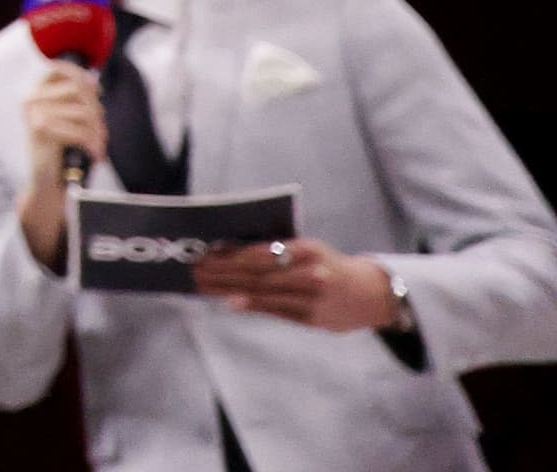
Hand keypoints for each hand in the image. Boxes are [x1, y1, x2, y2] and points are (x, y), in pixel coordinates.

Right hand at [22, 61, 109, 172]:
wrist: (46, 183)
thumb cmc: (61, 152)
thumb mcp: (66, 121)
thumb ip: (75, 100)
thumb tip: (93, 81)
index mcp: (35, 94)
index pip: (59, 69)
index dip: (81, 76)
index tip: (96, 91)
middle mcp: (31, 100)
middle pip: (79, 90)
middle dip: (97, 112)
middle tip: (101, 133)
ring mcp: (34, 114)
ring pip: (84, 112)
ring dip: (98, 132)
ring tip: (98, 146)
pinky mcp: (42, 131)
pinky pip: (80, 131)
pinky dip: (93, 145)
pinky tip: (95, 155)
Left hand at [193, 237, 401, 331]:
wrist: (372, 294)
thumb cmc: (329, 266)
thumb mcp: (308, 250)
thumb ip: (276, 252)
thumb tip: (232, 252)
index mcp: (307, 249)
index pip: (261, 253)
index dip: (230, 256)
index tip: (205, 255)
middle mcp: (311, 273)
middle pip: (258, 274)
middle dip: (223, 273)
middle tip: (195, 272)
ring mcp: (314, 298)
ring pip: (265, 293)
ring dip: (230, 290)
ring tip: (204, 287)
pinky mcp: (314, 319)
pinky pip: (278, 311)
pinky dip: (252, 305)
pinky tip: (232, 302)